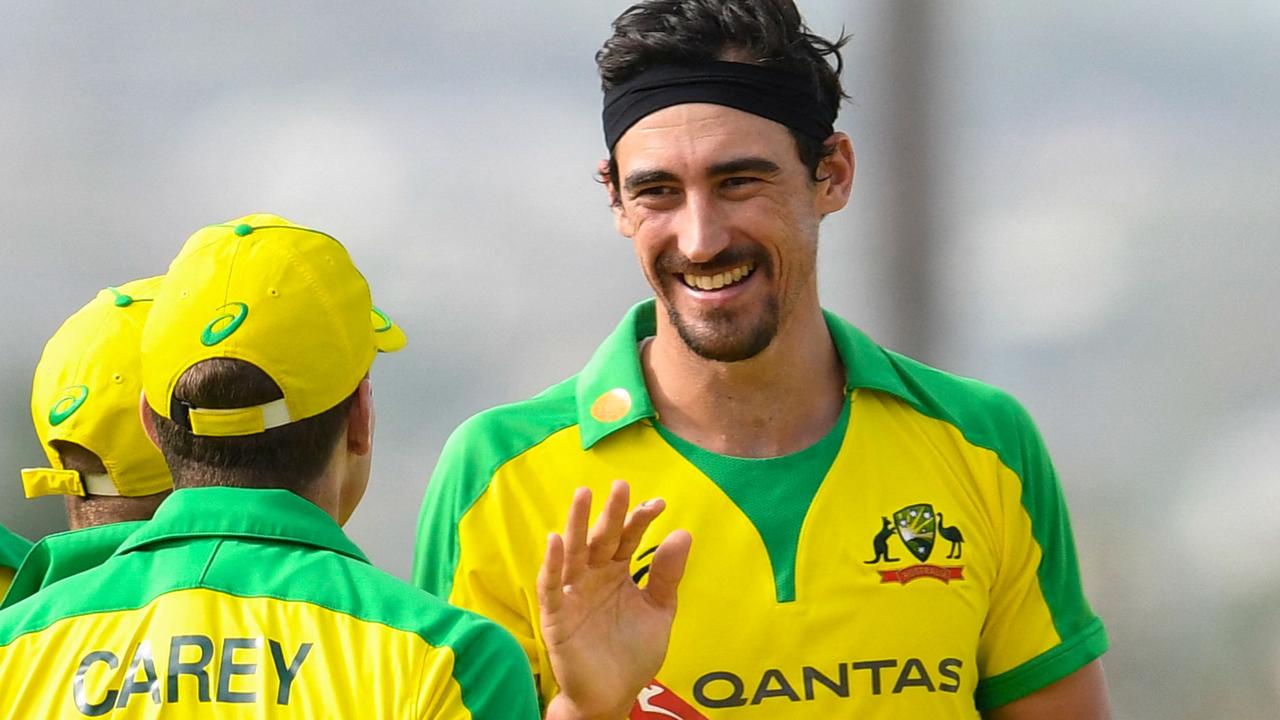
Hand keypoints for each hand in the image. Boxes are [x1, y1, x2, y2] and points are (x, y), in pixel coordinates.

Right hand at [538, 480, 692, 719]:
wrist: (612, 696)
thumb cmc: (633, 653)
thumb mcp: (659, 611)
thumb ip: (667, 576)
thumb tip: (684, 533)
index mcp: (618, 572)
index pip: (628, 538)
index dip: (640, 520)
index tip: (658, 505)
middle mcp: (594, 576)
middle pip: (601, 538)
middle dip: (610, 513)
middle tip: (620, 486)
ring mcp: (573, 593)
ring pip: (573, 552)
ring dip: (576, 524)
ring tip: (583, 495)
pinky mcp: (556, 615)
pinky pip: (551, 586)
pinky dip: (552, 564)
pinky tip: (555, 540)